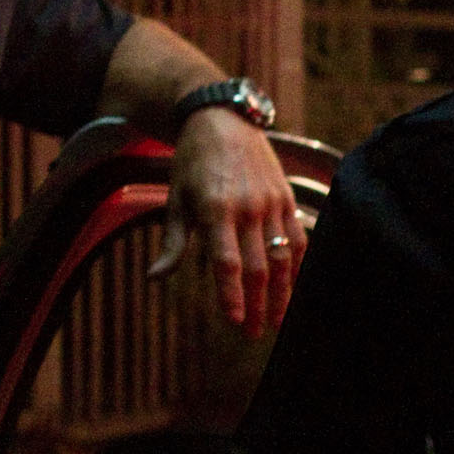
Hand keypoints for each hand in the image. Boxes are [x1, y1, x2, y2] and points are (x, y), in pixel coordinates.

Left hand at [151, 109, 300, 336]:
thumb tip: (156, 277)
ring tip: (279, 319)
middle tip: (256, 333)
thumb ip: (173, 243)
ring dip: (282, 292)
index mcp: (214, 209)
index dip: (232, 294)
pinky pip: (298, 238)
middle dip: (258, 304)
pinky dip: (297, 266)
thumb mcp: (175, 200)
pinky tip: (293, 287)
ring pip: (282, 257)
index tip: (235, 321)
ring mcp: (271, 202)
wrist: (222, 120)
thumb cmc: (192, 164)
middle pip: (258, 266)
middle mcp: (247, 207)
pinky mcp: (286, 197)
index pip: (226, 262)